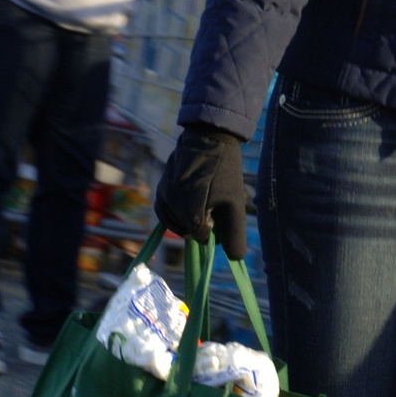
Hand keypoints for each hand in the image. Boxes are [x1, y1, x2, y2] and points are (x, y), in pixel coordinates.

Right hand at [155, 125, 247, 258]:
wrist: (208, 137)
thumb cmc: (225, 171)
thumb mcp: (235, 204)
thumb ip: (234, 233)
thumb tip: (235, 259)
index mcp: (187, 210)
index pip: (198, 236)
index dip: (212, 230)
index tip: (220, 214)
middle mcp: (170, 204)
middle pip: (186, 229)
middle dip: (201, 223)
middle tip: (215, 205)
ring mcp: (162, 195)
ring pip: (175, 221)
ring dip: (189, 216)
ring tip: (206, 198)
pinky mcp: (160, 187)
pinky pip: (167, 209)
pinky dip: (179, 210)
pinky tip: (193, 197)